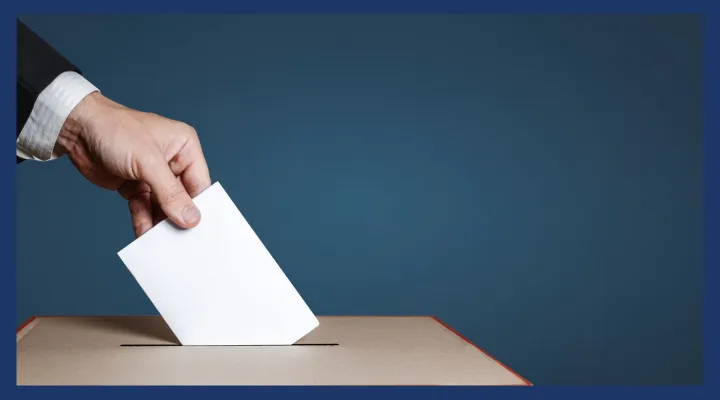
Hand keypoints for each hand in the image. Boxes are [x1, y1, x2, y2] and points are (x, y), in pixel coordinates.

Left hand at [56, 92, 210, 237]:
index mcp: (184, 147)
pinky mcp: (136, 186)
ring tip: (159, 241)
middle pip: (182, 198)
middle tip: (178, 240)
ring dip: (160, 222)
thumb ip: (170, 192)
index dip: (198, 206)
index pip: (199, 183)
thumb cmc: (115, 130)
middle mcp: (173, 161)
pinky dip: (144, 221)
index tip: (196, 230)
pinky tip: (143, 233)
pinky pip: (145, 208)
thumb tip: (191, 218)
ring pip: (163, 206)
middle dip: (178, 217)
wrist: (76, 129)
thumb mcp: (148, 161)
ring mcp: (154, 175)